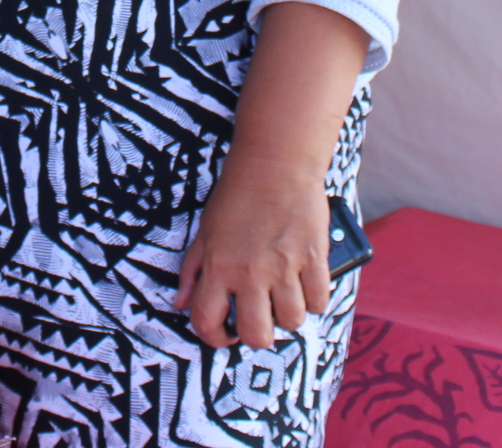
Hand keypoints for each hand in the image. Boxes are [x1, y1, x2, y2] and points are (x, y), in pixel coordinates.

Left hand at [174, 156, 329, 350]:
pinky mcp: (314, 258)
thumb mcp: (204, 231)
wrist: (275, 162)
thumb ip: (192, 270)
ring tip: (286, 296)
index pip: (207, 322)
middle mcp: (250, 273)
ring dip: (289, 314)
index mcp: (218, 267)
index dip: (215, 338)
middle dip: (259, 335)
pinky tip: (307, 284)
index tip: (226, 334)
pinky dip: (315, 298)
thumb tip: (181, 303)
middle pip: (257, 335)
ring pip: (292, 321)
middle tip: (262, 318)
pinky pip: (320, 300)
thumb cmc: (238, 194)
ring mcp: (285, 267)